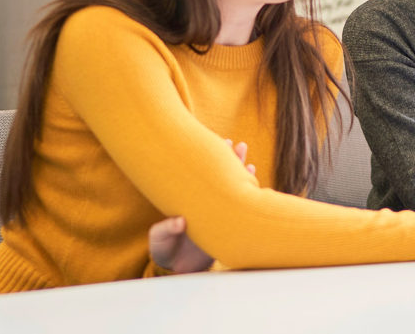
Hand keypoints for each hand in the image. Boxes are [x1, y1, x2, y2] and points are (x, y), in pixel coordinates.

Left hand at [149, 139, 254, 272]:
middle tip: (239, 145)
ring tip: (250, 161)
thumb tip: (180, 220)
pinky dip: (249, 197)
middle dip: (231, 160)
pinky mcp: (227, 227)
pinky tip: (256, 185)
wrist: (177, 271)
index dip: (209, 160)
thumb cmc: (165, 250)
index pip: (202, 175)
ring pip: (233, 189)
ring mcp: (218, 213)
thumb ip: (165, 229)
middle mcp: (206, 203)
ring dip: (242, 175)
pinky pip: (241, 209)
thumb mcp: (159, 239)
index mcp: (189, 200)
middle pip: (221, 176)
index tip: (220, 143)